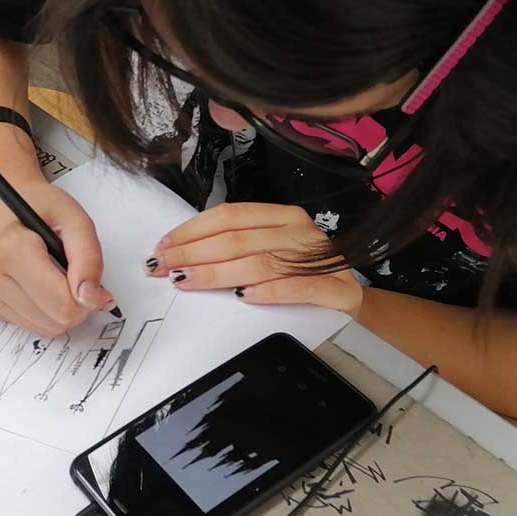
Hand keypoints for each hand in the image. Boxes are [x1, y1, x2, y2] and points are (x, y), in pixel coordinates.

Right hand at [0, 176, 114, 335]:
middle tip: (75, 276)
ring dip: (59, 309)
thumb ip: (88, 258)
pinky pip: (30, 325)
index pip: (62, 304)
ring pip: (44, 328)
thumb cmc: (36, 205)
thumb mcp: (73, 218)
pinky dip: (44, 310)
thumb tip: (93, 298)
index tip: (92, 281)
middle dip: (75, 305)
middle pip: (54, 321)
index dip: (87, 297)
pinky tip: (39, 284)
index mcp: (10, 250)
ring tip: (55, 277)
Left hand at [144, 203, 363, 316]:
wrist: (356, 299)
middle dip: (192, 253)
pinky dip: (266, 291)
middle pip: (236, 239)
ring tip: (186, 282)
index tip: (162, 247)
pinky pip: (296, 287)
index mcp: (282, 216)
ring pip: (258, 262)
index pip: (229, 216)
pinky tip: (240, 298)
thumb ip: (238, 247)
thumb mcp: (273, 251)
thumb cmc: (304, 274)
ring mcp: (317, 257)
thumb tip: (183, 254)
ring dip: (216, 272)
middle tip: (160, 268)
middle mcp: (299, 231)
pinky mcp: (333, 286)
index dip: (191, 230)